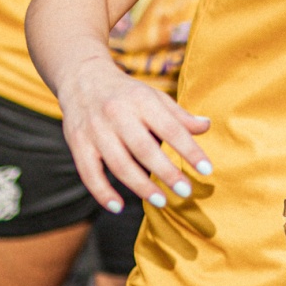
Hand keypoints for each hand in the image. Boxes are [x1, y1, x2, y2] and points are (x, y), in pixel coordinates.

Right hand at [55, 56, 211, 212]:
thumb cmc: (127, 93)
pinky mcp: (78, 143)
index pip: (170, 128)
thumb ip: (178, 115)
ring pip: (119, 163)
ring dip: (140, 186)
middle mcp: (117, 114)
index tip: (207, 170)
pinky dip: (102, 192)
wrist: (82, 78)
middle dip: (166, 172)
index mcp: (141, 100)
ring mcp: (96, 130)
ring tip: (161, 202)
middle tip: (185, 192)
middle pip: (144, 148)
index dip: (190, 150)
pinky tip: (118, 207)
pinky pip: (89, 173)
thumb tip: (207, 126)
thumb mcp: (153, 96)